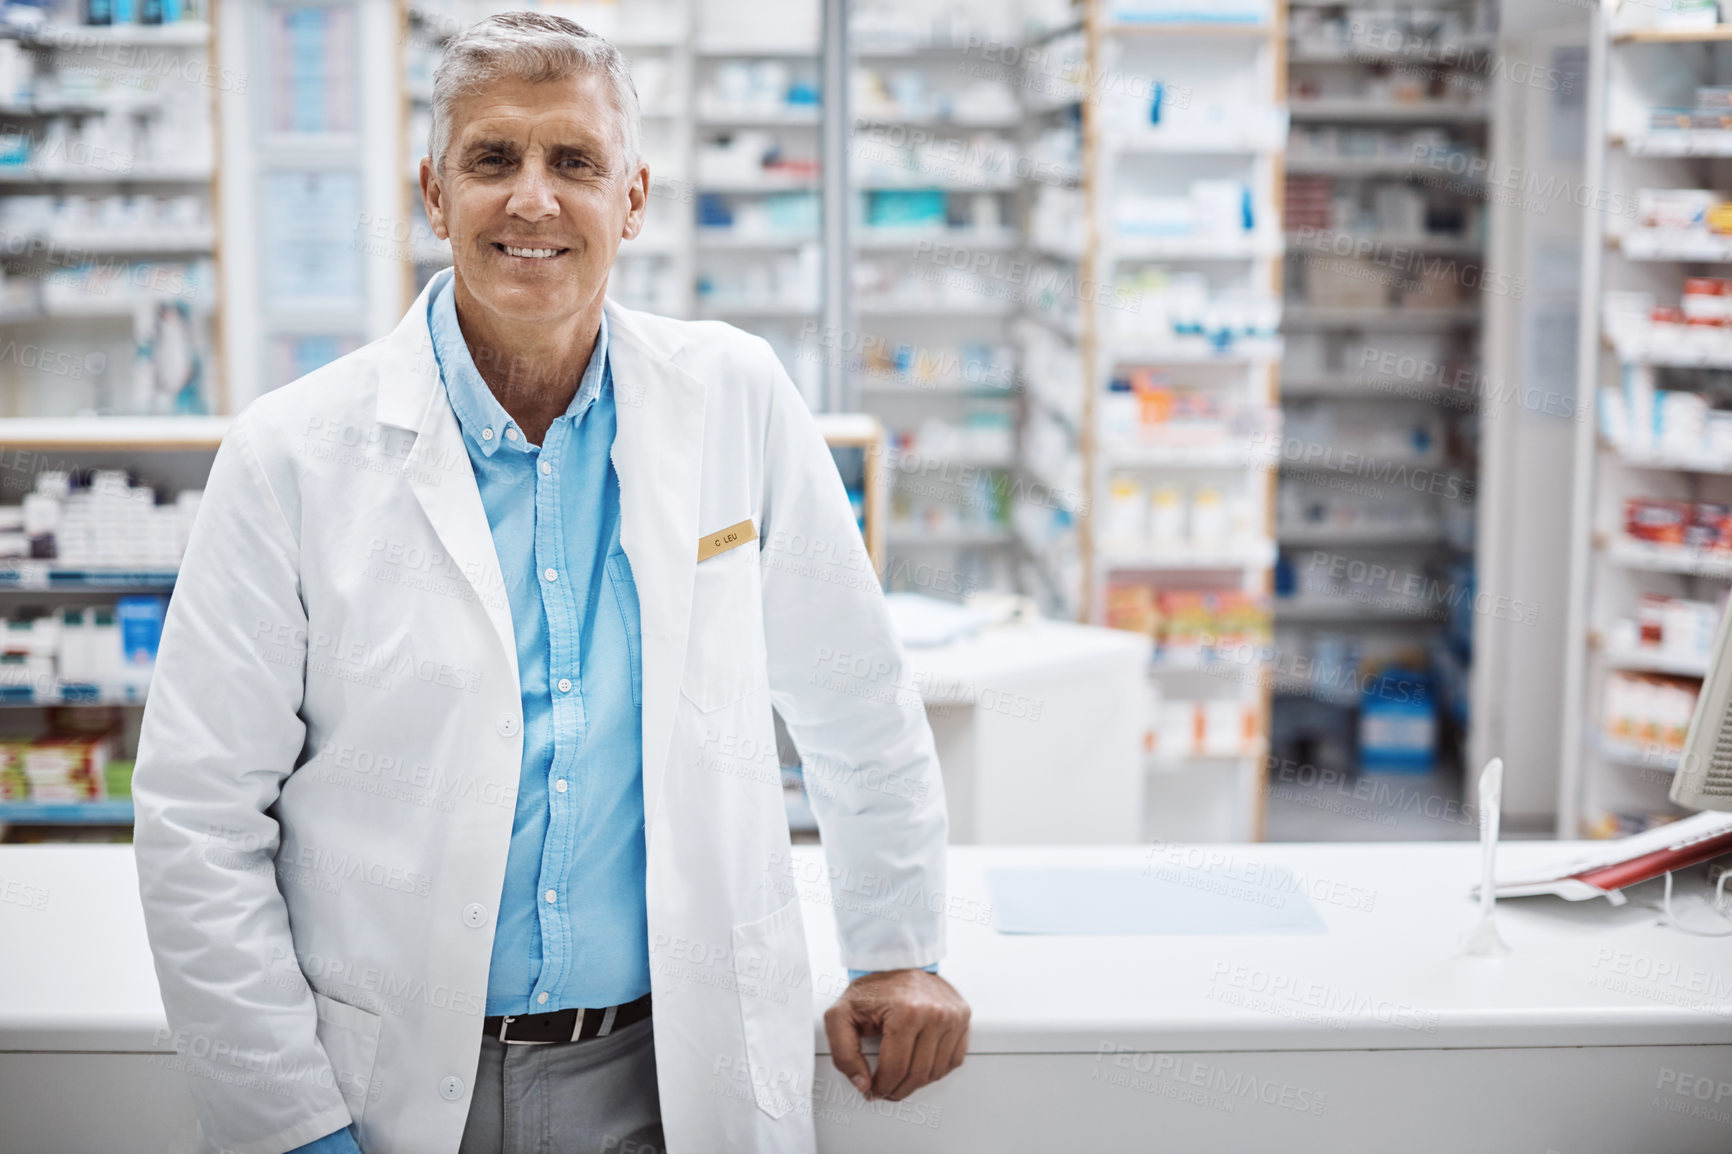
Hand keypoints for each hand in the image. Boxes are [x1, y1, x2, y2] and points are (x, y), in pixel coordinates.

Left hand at [824, 969, 969, 1101]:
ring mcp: (953, 1015)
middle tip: (885, 1089)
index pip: (896, 1069)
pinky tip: (919, 1064)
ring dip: (916, 1083)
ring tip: (900, 1077)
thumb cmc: (873, 988)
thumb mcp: (841, 1015)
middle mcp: (935, 1013)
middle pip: (918, 1074)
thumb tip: (863, 1084)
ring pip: (937, 1072)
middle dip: (897, 1089)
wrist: (898, 961)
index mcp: (906, 1012)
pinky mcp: (963, 1017)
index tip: (873, 1090)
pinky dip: (935, 1069)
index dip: (881, 1087)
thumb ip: (843, 1053)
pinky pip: (953, 1060)